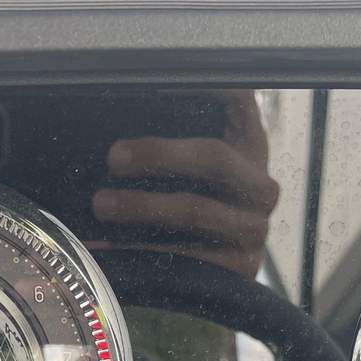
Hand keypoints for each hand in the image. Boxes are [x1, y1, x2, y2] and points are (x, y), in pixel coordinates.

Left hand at [89, 90, 280, 278]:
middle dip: (159, 155)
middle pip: (214, 158)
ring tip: (100, 204)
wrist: (207, 278)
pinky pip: (187, 257)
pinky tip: (107, 246)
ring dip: (143, 207)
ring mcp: (254, 227)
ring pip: (197, 210)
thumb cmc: (187, 206)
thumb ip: (167, 142)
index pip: (239, 100)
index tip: (158, 83)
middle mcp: (260, 184)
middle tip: (113, 157)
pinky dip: (141, 251)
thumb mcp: (188, 169)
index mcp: (249, 145)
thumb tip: (107, 121)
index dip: (206, 88)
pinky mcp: (241, 268)